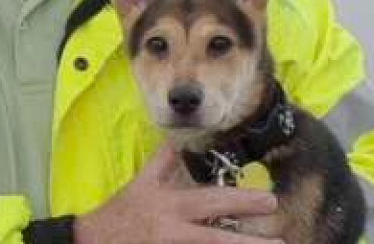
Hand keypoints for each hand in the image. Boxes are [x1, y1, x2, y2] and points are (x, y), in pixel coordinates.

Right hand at [72, 144, 284, 242]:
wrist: (92, 241)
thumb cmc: (120, 213)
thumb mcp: (140, 183)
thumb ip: (162, 162)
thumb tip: (176, 139)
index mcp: (171, 207)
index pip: (212, 203)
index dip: (241, 202)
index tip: (269, 201)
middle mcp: (174, 232)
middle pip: (217, 240)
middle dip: (250, 242)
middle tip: (280, 242)